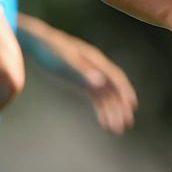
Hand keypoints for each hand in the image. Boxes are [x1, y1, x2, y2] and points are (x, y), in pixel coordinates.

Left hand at [19, 17, 137, 134]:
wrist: (39, 41)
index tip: (132, 105)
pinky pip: (96, 98)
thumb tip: (100, 83)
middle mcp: (97, 68)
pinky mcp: (83, 81)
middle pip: (113, 90)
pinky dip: (101, 110)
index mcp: (96, 60)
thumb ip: (83, 71)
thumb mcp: (66, 60)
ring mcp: (91, 75)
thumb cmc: (52, 49)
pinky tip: (103, 122)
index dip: (125, 90)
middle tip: (126, 124)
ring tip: (117, 130)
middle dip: (121, 107)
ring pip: (106, 96)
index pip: (115, 77)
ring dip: (112, 112)